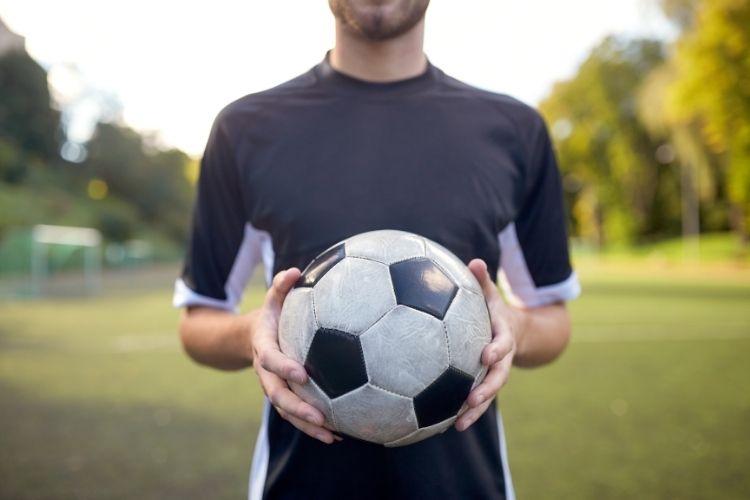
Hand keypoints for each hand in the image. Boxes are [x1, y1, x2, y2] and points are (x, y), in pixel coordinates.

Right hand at [250, 268, 338, 443]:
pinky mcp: (286, 397)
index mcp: (265, 347)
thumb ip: (281, 285)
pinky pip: (297, 415)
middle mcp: (267, 373)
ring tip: (331, 435)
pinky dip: (313, 427)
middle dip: (297, 408)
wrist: (254, 338)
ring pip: (287, 411)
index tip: (303, 374)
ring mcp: (275, 387)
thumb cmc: (273, 315)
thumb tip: (295, 271)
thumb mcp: (273, 298)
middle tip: (319, 416)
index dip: (284, 368)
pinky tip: (337, 436)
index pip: (272, 360)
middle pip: (278, 395)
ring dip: (307, 426)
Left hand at [455, 259, 520, 431]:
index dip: (497, 350)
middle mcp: (501, 359)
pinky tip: (444, 427)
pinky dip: (464, 413)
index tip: (486, 355)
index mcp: (503, 337)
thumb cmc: (494, 310)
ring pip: (487, 395)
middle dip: (487, 390)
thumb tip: (475, 261)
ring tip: (458, 425)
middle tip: (473, 399)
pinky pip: (475, 401)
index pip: (502, 344)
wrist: (515, 332)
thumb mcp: (491, 295)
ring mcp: (493, 374)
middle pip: (497, 377)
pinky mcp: (483, 384)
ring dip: (475, 411)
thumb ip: (483, 281)